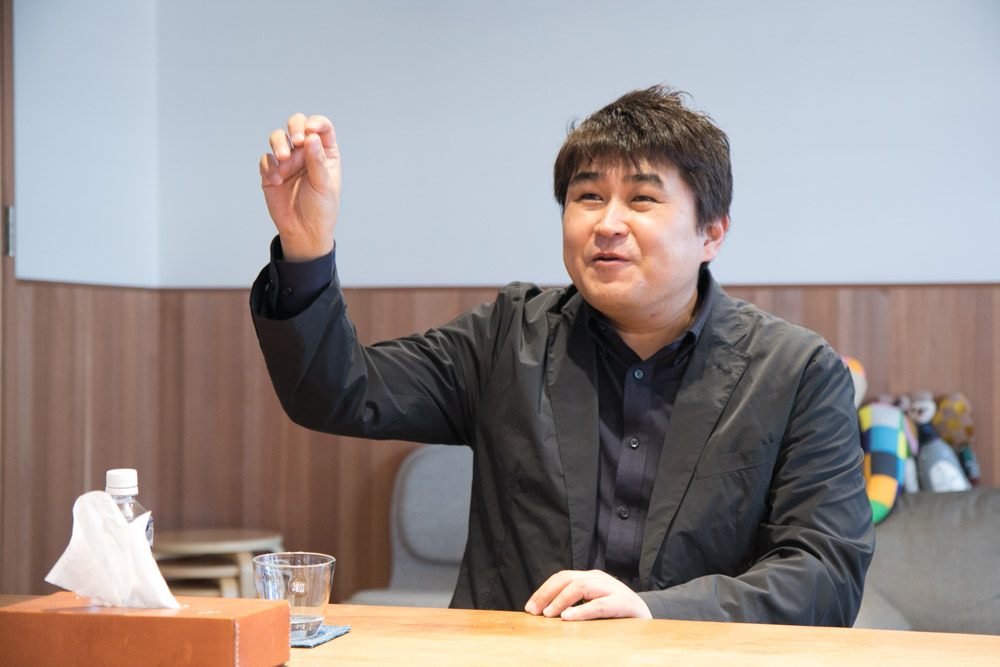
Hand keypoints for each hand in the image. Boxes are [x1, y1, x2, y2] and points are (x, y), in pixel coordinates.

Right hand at [259, 113, 340, 261]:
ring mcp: (287, 161)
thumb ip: (317, 161)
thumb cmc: (320, 208)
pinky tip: (277, 181)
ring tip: (283, 158)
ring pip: (278, 137)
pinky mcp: (271, 172)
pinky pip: (266, 160)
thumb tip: (311, 138)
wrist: (304, 231)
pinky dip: (270, 167)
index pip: (322, 128)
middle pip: (297, 125)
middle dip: (295, 127)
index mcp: (324, 152)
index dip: (316, 123)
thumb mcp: (324, 185)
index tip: (311, 130)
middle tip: (297, 140)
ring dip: (279, 143)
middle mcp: (305, 152)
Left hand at [524, 570, 652, 620]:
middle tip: (533, 611)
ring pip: (580, 586)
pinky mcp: (622, 603)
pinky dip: (581, 611)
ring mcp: (611, 588)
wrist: (649, 616)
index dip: (543, 590)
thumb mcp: (594, 603)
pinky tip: (568, 618)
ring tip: (548, 614)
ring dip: (560, 600)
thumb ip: (575, 604)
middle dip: (546, 593)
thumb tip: (545, 614)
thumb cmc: (617, 614)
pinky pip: (599, 605)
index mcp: (590, 577)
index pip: (562, 577)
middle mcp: (598, 578)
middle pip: (567, 578)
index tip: (529, 607)